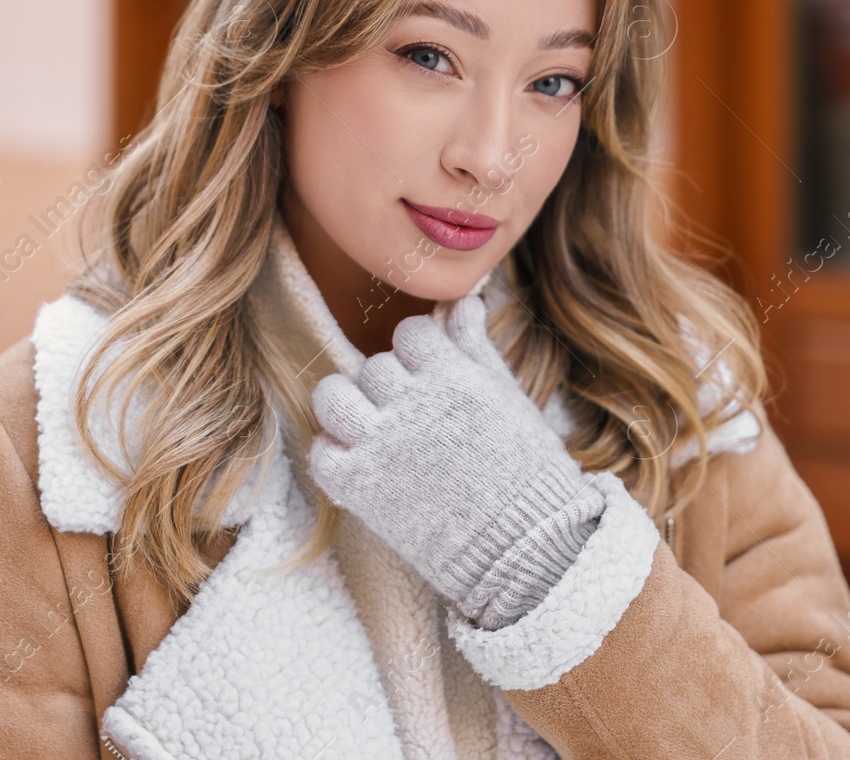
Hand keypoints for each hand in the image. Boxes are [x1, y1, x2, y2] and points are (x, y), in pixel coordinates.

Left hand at [307, 294, 601, 614]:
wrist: (525, 548)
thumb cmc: (528, 473)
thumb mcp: (509, 399)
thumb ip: (477, 349)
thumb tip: (465, 302)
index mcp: (453, 375)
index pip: (410, 334)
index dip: (417, 355)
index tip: (429, 379)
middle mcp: (412, 401)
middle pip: (374, 367)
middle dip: (389, 389)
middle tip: (409, 419)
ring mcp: (382, 443)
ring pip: (332, 396)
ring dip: (346, 408)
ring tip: (368, 429)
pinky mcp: (360, 487)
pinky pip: (322, 452)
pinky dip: (334, 456)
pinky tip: (360, 468)